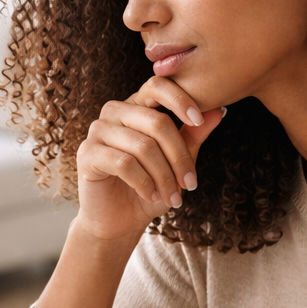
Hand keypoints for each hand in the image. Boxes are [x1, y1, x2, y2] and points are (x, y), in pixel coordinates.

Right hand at [74, 78, 225, 242]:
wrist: (119, 222)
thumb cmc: (149, 188)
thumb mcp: (176, 162)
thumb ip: (193, 135)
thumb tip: (219, 110)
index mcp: (136, 106)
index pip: (157, 86)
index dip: (180, 99)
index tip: (199, 120)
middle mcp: (114, 112)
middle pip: (156, 122)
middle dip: (179, 157)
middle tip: (190, 184)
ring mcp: (98, 131)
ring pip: (143, 146)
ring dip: (164, 176)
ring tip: (172, 197)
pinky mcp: (87, 154)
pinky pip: (124, 163)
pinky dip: (144, 183)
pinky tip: (150, 195)